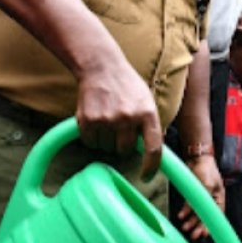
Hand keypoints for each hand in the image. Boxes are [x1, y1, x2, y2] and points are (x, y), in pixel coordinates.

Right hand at [75, 58, 162, 179]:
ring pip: (106, 148)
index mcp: (147, 113)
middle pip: (125, 151)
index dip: (151, 167)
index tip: (146, 176)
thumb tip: (151, 154)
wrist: (102, 67)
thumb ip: (149, 125)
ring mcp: (107, 119)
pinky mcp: (88, 120)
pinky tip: (96, 122)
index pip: (153, 149)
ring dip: (107, 141)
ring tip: (108, 121)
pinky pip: (90, 143)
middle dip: (123, 146)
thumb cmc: (127, 86)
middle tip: (120, 130)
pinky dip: (92, 137)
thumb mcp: (146, 101)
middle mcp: (128, 117)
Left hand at [178, 154, 224, 239]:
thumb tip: (192, 210)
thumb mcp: (207, 184)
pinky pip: (189, 206)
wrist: (197, 157)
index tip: (204, 234)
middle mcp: (211, 200)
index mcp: (219, 198)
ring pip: (196, 213)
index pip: (216, 216)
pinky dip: (185, 212)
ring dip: (191, 221)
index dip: (210, 225)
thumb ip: (201, 198)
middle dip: (199, 226)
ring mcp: (201, 197)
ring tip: (184, 228)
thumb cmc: (207, 169)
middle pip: (206, 216)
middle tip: (193, 235)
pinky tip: (180, 216)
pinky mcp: (192, 194)